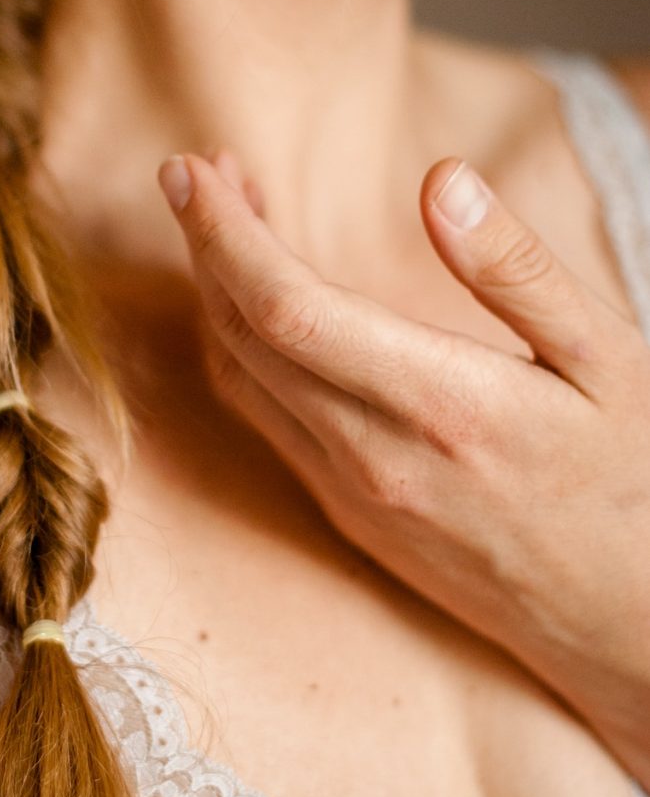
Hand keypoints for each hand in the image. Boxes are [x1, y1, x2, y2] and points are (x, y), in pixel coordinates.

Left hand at [158, 148, 649, 785]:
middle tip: (198, 175)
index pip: (286, 308)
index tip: (190, 171)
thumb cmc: (631, 486)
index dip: (224, 233)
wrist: (623, 625)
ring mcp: (352, 494)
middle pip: (245, 335)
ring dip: (216, 295)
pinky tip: (257, 311)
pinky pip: (265, 421)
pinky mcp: (350, 514)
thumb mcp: (606, 358)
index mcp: (441, 405)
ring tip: (225, 227)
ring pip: (243, 379)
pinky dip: (241, 351)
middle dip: (206, 245)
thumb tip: (439, 180)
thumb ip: (515, 269)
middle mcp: (374, 456)